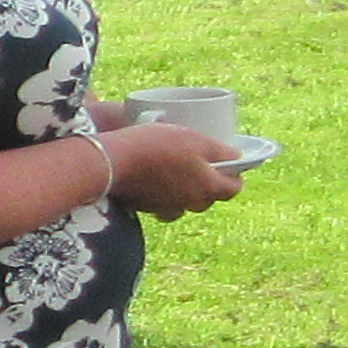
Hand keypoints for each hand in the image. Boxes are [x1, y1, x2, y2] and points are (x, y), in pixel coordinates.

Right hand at [104, 121, 240, 218]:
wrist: (111, 161)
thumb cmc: (157, 146)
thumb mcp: (195, 140)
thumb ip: (221, 151)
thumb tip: (236, 158)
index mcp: (208, 189)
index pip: (233, 188)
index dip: (234, 173)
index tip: (227, 159)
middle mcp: (190, 204)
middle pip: (208, 196)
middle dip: (208, 180)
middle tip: (198, 158)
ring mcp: (166, 208)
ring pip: (184, 200)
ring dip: (184, 188)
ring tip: (173, 167)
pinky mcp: (145, 207)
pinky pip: (161, 201)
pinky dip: (162, 191)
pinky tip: (152, 174)